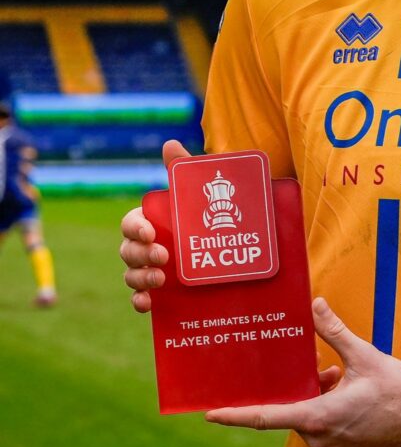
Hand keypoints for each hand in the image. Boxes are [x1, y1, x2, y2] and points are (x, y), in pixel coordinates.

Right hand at [119, 139, 190, 311]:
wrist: (226, 242)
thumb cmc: (205, 212)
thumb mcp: (198, 190)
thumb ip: (183, 168)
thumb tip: (170, 143)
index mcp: (149, 221)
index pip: (131, 224)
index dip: (136, 229)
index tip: (152, 232)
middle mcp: (145, 246)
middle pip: (128, 251)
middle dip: (141, 254)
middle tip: (164, 256)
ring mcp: (150, 268)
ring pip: (131, 274)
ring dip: (140, 278)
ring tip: (160, 279)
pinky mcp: (160, 290)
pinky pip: (140, 298)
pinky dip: (139, 301)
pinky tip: (149, 303)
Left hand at [206, 298, 400, 446]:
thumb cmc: (397, 389)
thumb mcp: (364, 356)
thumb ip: (334, 332)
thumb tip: (314, 304)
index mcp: (319, 417)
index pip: (267, 418)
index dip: (236, 415)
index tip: (211, 413)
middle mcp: (320, 440)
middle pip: (294, 410)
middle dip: (304, 387)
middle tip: (327, 368)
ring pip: (310, 418)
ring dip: (319, 397)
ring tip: (343, 377)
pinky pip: (324, 429)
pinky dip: (329, 410)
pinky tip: (351, 393)